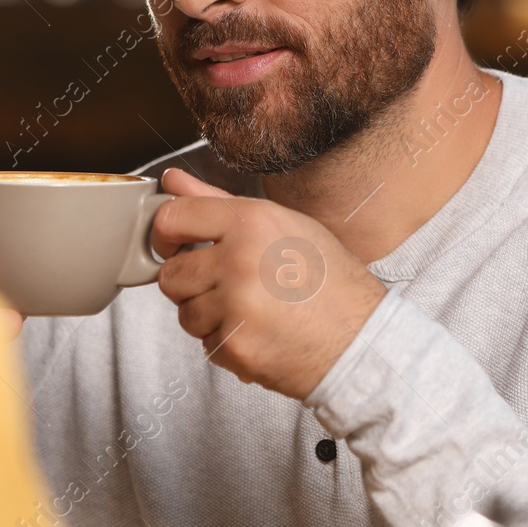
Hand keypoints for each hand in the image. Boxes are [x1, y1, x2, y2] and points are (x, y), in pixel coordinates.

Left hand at [152, 168, 386, 400]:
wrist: (362, 342)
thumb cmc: (327, 282)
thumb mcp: (280, 225)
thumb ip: (216, 202)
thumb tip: (171, 181)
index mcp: (252, 221)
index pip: (172, 217)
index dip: (165, 235)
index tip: (173, 247)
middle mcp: (241, 258)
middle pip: (171, 275)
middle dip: (192, 286)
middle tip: (231, 289)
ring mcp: (237, 305)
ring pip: (185, 314)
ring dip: (210, 319)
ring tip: (253, 313)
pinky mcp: (236, 345)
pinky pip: (205, 344)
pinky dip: (227, 345)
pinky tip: (261, 335)